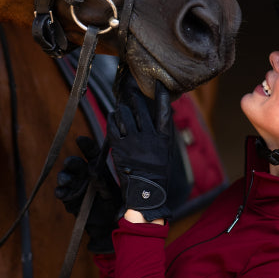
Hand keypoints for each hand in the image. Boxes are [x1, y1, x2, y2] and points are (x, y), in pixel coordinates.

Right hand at [55, 136, 120, 253]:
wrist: (109, 226)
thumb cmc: (115, 205)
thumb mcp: (111, 193)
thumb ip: (102, 182)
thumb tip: (92, 172)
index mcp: (97, 168)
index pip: (91, 152)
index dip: (86, 145)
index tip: (80, 139)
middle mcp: (85, 174)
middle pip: (75, 164)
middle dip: (71, 163)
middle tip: (70, 164)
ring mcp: (75, 185)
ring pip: (65, 176)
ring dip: (63, 177)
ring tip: (65, 181)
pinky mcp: (69, 198)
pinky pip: (62, 192)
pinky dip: (60, 191)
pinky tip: (62, 192)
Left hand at [107, 73, 173, 220]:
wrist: (145, 193)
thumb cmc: (157, 174)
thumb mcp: (166, 153)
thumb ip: (162, 135)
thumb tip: (160, 118)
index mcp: (164, 139)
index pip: (164, 112)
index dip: (162, 97)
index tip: (159, 84)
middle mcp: (149, 137)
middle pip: (141, 110)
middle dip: (135, 98)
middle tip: (131, 91)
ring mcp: (134, 142)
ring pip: (125, 115)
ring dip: (121, 108)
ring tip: (120, 106)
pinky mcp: (119, 147)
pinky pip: (113, 126)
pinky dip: (112, 118)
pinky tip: (113, 116)